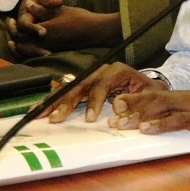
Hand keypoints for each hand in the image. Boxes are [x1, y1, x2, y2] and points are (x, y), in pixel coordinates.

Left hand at [8, 0, 120, 58]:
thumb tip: (27, 5)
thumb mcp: (60, 10)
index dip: (13, 26)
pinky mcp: (56, 53)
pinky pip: (36, 56)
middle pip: (20, 45)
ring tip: (16, 41)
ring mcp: (50, 50)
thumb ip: (41, 9)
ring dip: (19, 47)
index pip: (19, 32)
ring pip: (27, 53)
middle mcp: (44, 43)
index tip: (11, 19)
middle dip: (14, 36)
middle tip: (12, 27)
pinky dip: (29, 53)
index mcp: (42, 31)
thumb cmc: (79, 18)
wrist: (95, 31)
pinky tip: (31, 48)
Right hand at [44, 62, 162, 122]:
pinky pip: (66, 90)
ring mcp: (91, 77)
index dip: (95, 101)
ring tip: (39, 113)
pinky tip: (40, 107)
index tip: (90, 118)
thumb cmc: (150, 93)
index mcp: (118, 72)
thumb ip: (138, 102)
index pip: (102, 84)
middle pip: (81, 84)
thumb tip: (118, 108)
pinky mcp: (85, 85)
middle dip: (66, 102)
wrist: (149, 87)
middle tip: (55, 119)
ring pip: (70, 87)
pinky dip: (53, 99)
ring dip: (54, 101)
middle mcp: (101, 72)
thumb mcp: (151, 96)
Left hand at [105, 89, 189, 155]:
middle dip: (135, 107)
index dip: (137, 100)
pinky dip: (163, 124)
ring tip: (124, 125)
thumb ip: (174, 124)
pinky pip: (182, 120)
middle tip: (115, 119)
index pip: (160, 94)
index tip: (116, 108)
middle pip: (160, 98)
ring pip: (168, 106)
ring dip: (143, 116)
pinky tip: (148, 129)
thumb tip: (144, 128)